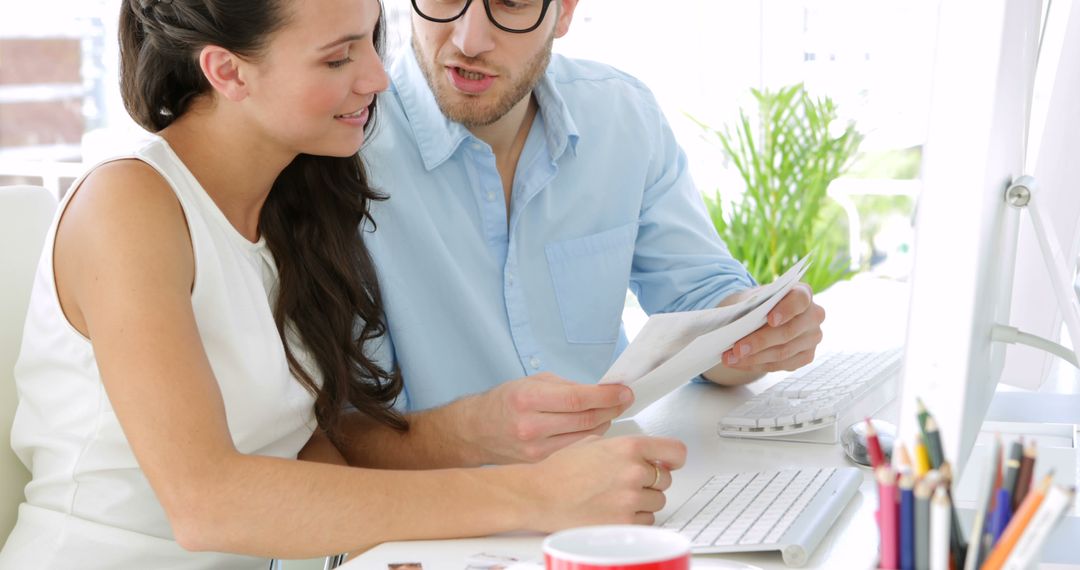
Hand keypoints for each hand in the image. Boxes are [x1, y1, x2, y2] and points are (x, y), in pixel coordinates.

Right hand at [459, 373, 633, 463]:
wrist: (477, 432)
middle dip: (611, 408)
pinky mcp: (541, 465)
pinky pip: (577, 452)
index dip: (607, 395)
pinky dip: (591, 441)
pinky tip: (594, 431)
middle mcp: (531, 426)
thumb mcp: (533, 382)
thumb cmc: (506, 402)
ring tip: (609, 414)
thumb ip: (568, 387)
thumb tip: (603, 391)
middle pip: (586, 420)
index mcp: (528, 399)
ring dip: (604, 425)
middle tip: (623, 401)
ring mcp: (536, 450)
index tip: (624, 391)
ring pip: (586, 439)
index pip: (578, 398)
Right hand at [526, 435, 686, 530]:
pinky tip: (612, 510)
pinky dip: (634, 518)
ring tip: (614, 497)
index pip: (675, 451)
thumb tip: (645, 454)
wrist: (540, 494)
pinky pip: (646, 521)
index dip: (674, 459)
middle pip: (665, 480)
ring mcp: (630, 499)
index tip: (670, 464)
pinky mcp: (624, 522)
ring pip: (657, 503)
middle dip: (650, 482)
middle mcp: (633, 471)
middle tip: (625, 483)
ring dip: (642, 501)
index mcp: (628, 447)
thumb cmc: (561, 470)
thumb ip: (624, 447)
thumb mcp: (593, 442)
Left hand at [722, 282, 824, 372]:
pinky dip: (757, 365)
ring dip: (754, 358)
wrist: (763, 314)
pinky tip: (740, 363)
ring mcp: (813, 337)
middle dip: (760, 342)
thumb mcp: (754, 299)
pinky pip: (781, 365)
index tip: (770, 319)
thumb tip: (738, 328)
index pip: (800, 300)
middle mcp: (814, 315)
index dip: (786, 310)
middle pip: (788, 332)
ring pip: (783, 352)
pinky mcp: (806, 356)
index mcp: (803, 293)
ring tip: (731, 358)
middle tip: (737, 349)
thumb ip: (753, 309)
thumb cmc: (759, 304)